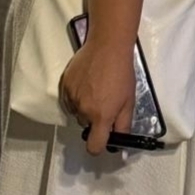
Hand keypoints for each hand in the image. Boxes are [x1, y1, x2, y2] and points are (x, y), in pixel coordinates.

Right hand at [59, 40, 135, 155]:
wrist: (108, 47)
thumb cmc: (122, 74)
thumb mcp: (129, 103)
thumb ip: (123, 127)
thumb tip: (120, 146)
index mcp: (101, 117)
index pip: (93, 147)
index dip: (98, 146)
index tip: (102, 139)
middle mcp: (83, 110)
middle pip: (85, 126)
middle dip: (94, 120)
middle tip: (104, 102)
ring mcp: (72, 97)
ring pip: (77, 113)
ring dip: (84, 107)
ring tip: (95, 90)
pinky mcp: (65, 85)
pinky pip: (69, 100)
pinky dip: (76, 96)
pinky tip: (86, 84)